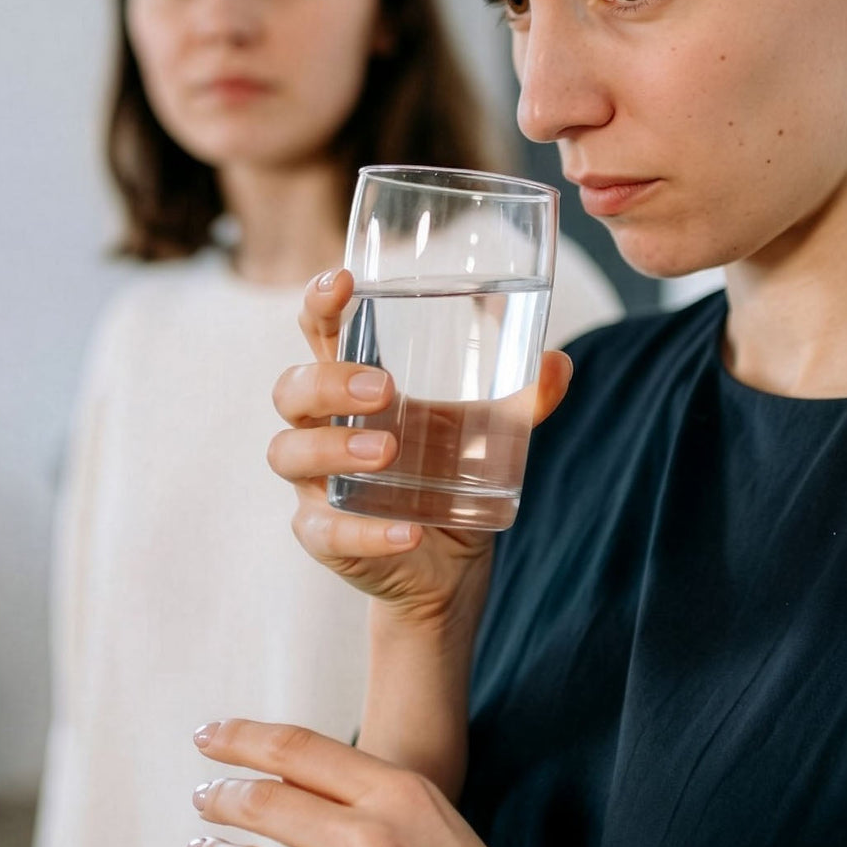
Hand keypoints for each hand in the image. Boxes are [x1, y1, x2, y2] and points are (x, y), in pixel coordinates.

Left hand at [173, 718, 630, 846]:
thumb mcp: (440, 824)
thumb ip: (377, 804)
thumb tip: (305, 794)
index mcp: (400, 792)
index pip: (298, 749)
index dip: (242, 738)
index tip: (211, 736)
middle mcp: (369, 840)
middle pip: (265, 803)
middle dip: (221, 797)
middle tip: (203, 797)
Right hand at [269, 269, 572, 629]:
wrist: (447, 564)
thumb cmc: (449, 473)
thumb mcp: (487, 431)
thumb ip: (522, 400)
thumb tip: (556, 363)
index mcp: (353, 385)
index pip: (319, 332)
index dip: (320, 303)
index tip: (341, 281)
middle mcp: (321, 427)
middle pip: (292, 389)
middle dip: (329, 382)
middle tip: (385, 389)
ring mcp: (315, 484)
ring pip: (290, 453)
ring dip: (335, 448)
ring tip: (386, 452)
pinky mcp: (324, 537)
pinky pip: (327, 532)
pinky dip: (367, 532)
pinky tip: (408, 532)